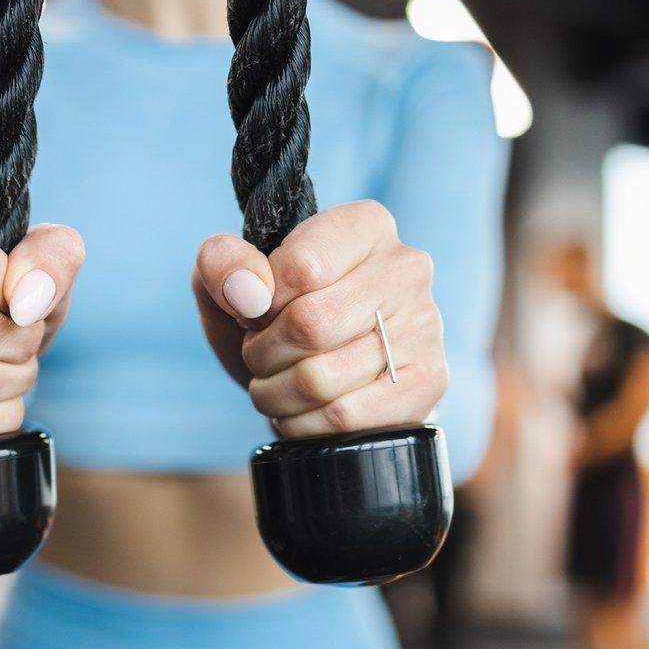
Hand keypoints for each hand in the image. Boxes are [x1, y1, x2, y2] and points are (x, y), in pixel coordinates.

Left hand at [192, 199, 445, 437]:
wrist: (326, 376)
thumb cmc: (278, 318)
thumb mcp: (233, 282)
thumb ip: (221, 265)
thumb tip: (247, 292)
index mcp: (364, 225)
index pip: (300, 268)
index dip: (259, 303)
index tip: (255, 312)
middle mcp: (406, 268)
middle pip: (311, 324)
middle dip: (264, 352)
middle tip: (261, 355)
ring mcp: (425, 327)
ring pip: (322, 378)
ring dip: (276, 393)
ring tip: (278, 384)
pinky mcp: (427, 383)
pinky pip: (343, 417)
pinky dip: (302, 423)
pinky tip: (303, 410)